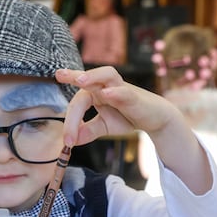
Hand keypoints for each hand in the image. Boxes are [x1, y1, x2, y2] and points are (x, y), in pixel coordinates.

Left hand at [55, 66, 181, 146]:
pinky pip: (125, 91)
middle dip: (73, 95)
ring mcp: (120, 88)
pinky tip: (107, 94)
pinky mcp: (134, 96)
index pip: (77, 102)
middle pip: (86, 84)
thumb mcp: (104, 126)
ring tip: (79, 80)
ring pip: (106, 74)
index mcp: (95, 92)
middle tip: (62, 96)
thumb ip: (87, 131)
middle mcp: (105, 86)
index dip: (70, 122)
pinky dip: (116, 92)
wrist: (154, 118)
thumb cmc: (127, 117)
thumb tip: (70, 142)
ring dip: (92, 75)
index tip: (67, 143)